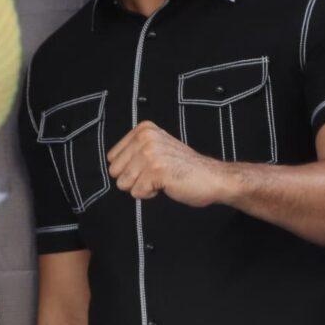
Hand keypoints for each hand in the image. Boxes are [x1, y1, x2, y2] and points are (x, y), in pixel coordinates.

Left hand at [106, 121, 230, 207]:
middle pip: (115, 171)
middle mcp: (145, 138)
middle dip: (133, 179)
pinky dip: (150, 195)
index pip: (112, 158)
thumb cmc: (185, 168)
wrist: (213, 178)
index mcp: (144, 130)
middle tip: (156, 174)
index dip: (130, 169)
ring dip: (142, 187)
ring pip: (124, 184)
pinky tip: (167, 185)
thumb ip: (135, 151)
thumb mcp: (156, 148)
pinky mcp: (156, 171)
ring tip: (162, 179)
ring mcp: (150, 153)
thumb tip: (111, 167)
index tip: (151, 166)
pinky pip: (137, 193)